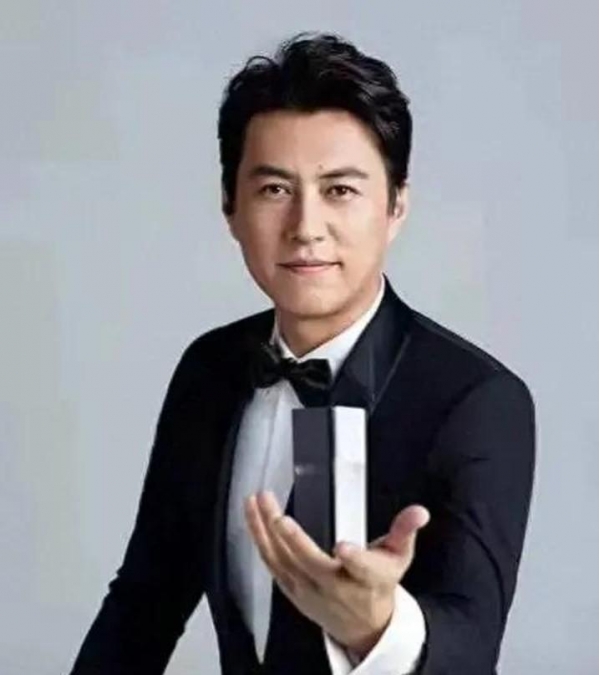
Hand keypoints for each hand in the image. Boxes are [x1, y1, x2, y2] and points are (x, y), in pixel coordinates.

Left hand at [244, 491, 429, 655]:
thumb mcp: (398, 557)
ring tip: (256, 502)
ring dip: (265, 531)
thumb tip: (419, 511)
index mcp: (366, 577)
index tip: (343, 546)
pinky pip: (272, 565)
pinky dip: (260, 541)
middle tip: (277, 513)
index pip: (361, 569)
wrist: (363, 625)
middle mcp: (335, 586)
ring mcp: (309, 590)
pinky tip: (253, 518)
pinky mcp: (293, 589)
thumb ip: (405, 530)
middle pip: (310, 563)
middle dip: (292, 538)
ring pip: (283, 561)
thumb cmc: (378, 584)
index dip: (353, 558)